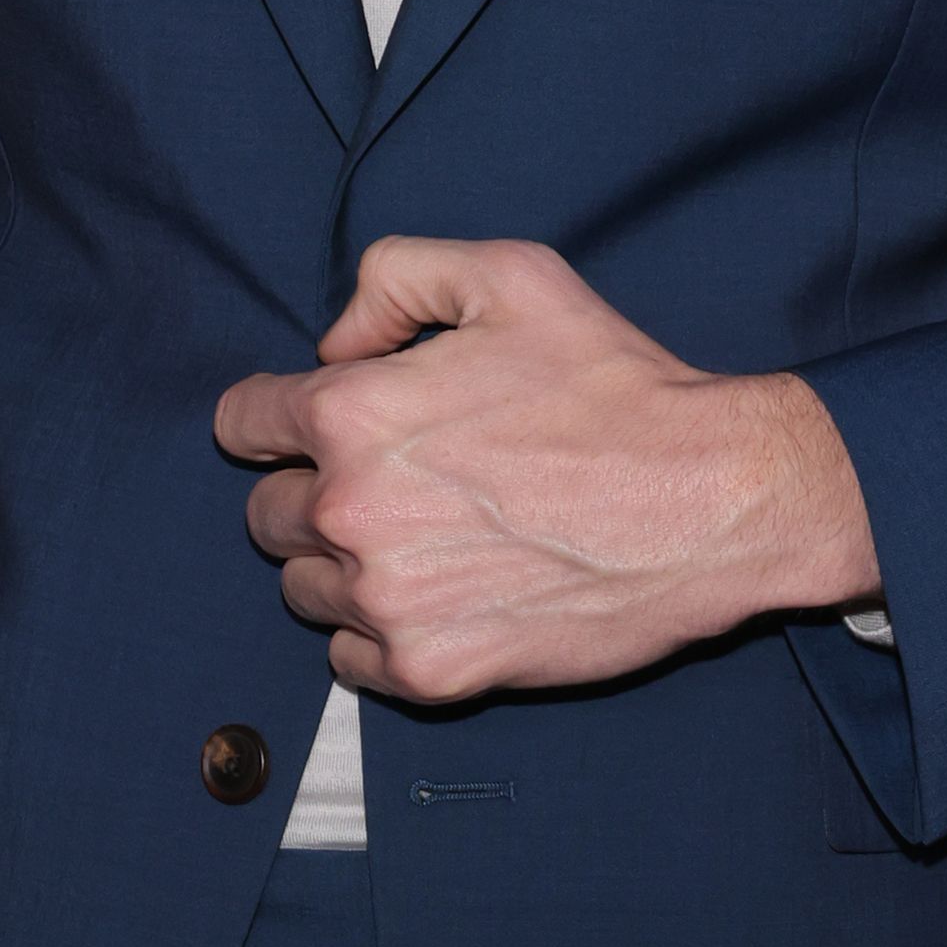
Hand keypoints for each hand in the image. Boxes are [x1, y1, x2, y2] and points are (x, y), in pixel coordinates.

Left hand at [212, 235, 880, 703]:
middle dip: (311, 487)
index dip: (271, 413)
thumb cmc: (611, 382)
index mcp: (355, 413)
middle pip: (266, 512)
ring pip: (303, 588)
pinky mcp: (429, 673)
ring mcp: (388, 603)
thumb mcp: (507, 274)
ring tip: (423, 532)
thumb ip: (394, 278)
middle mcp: (353, 512)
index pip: (242, 422)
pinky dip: (376, 629)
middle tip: (391, 474)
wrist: (704, 500)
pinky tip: (439, 588)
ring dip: (342, 561)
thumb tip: (334, 343)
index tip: (305, 421)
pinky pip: (348, 658)